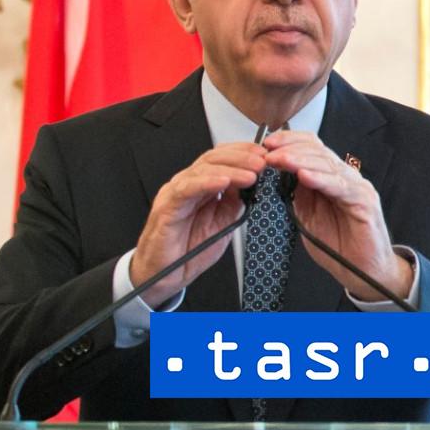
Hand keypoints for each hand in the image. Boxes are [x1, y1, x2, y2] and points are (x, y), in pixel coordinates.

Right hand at [130, 143, 265, 307]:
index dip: (243, 153)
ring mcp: (176, 193)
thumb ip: (233, 204)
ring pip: (202, 170)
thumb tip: (252, 186)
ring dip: (230, 169)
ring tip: (251, 174)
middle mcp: (188, 185)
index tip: (264, 156)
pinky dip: (206, 183)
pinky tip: (224, 182)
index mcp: (201, 186)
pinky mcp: (167, 207)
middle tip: (262, 162)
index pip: (222, 159)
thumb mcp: (222, 224)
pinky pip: (187, 189)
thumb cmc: (188, 251)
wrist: (164, 276)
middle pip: (213, 158)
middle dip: (241, 157)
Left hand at [262, 131, 411, 301]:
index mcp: (331, 178)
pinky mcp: (365, 202)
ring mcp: (357, 188)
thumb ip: (297, 195)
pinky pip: (341, 187)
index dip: (290, 142)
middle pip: (319, 152)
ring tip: (281, 160)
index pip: (312, 148)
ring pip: (328, 165)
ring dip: (301, 161)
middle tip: (269, 153)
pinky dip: (321, 180)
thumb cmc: (338, 245)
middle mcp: (346, 178)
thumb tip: (277, 175)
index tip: (267, 144)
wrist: (363, 272)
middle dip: (290, 150)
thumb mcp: (308, 216)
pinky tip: (305, 177)